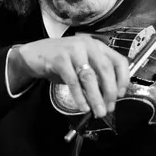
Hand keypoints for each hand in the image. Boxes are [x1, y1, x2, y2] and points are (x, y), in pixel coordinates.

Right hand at [10, 34, 129, 117]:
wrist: (32, 56)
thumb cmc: (60, 61)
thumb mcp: (81, 66)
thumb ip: (96, 77)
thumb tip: (109, 97)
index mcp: (97, 46)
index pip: (119, 61)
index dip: (123, 79)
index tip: (121, 94)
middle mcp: (87, 44)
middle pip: (106, 69)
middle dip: (110, 91)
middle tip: (109, 107)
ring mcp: (73, 50)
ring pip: (89, 77)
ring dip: (96, 97)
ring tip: (98, 111)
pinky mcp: (59, 58)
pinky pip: (73, 81)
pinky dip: (79, 96)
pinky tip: (83, 106)